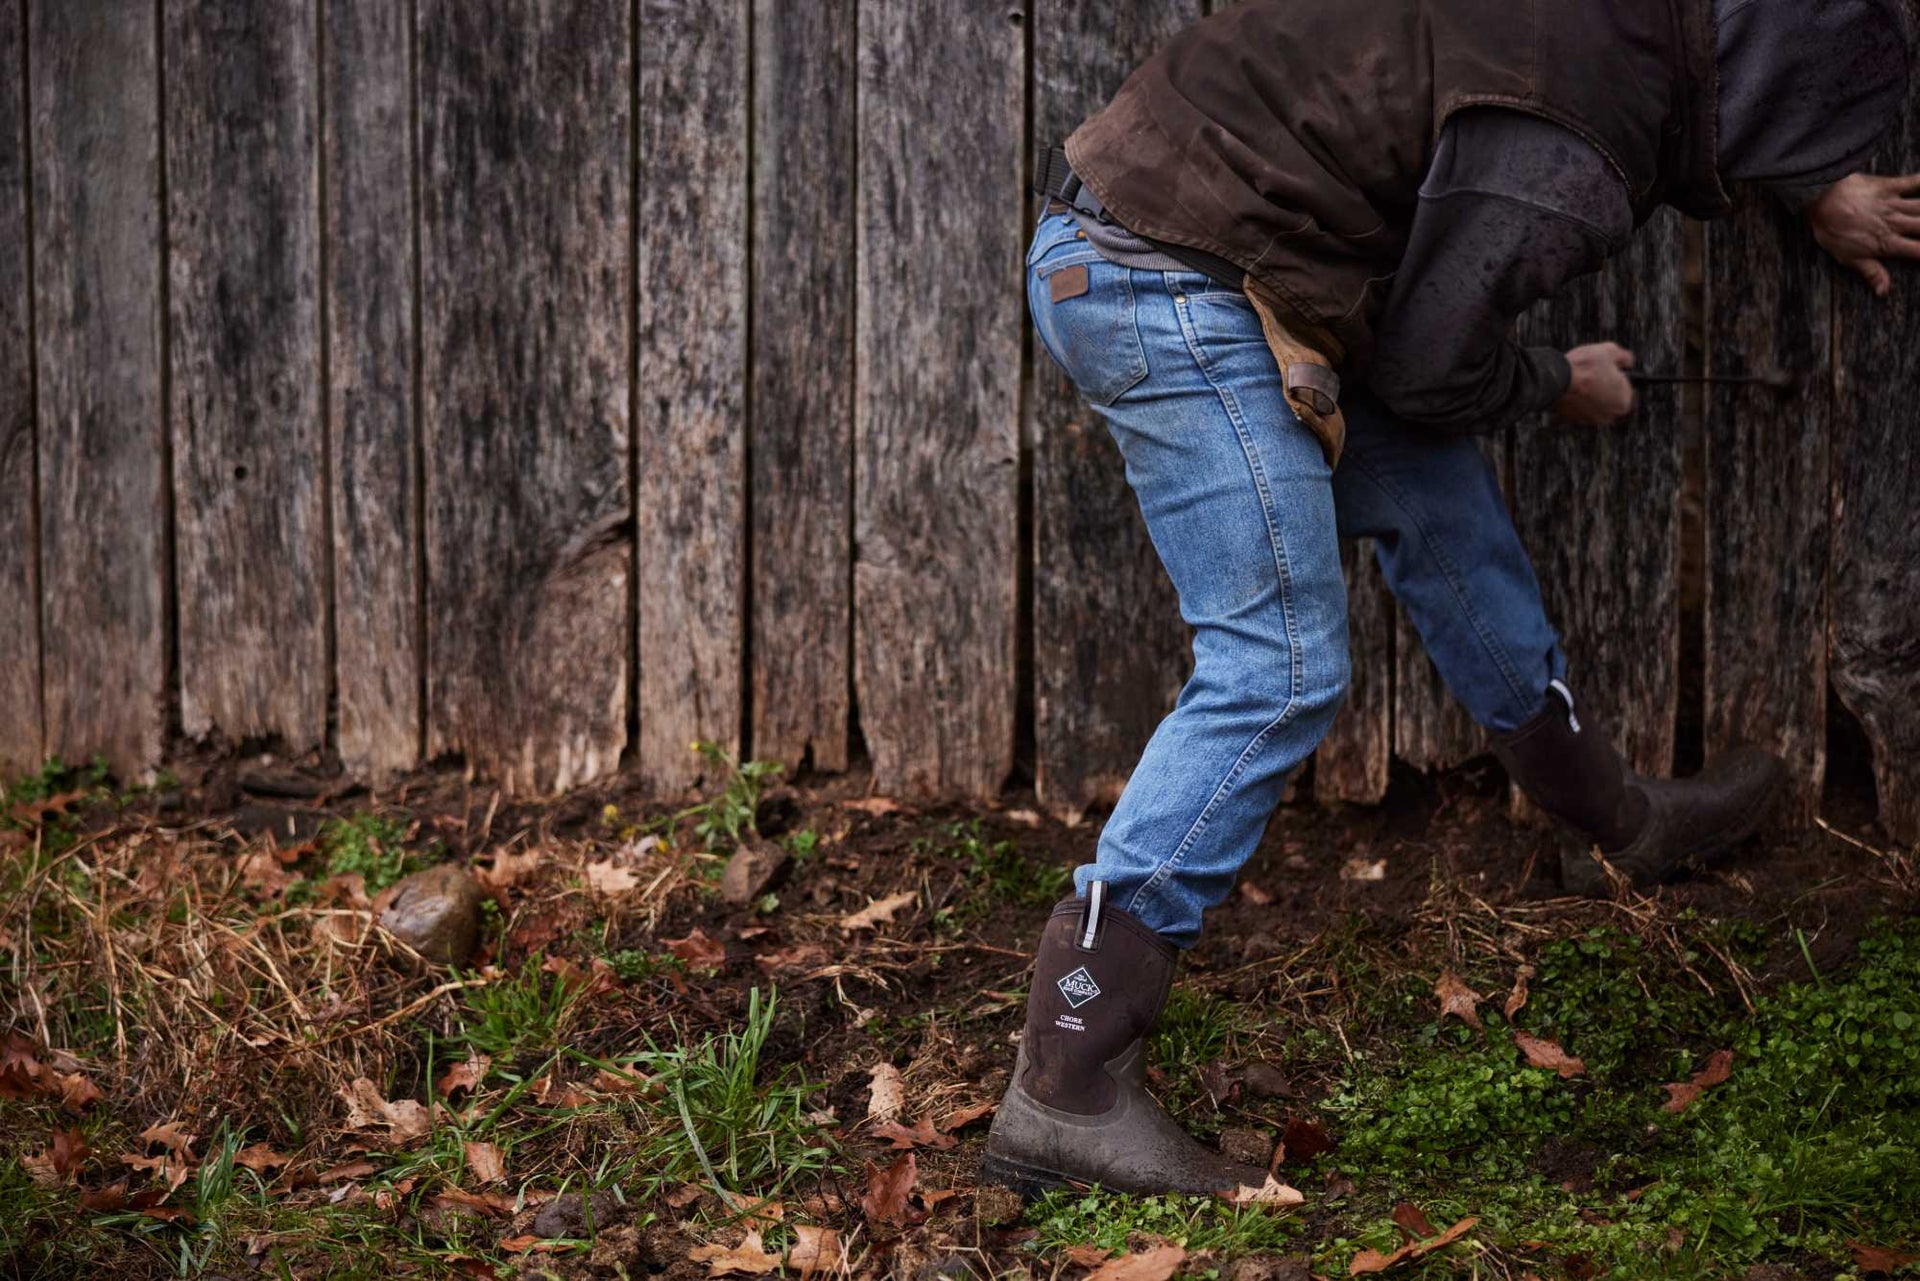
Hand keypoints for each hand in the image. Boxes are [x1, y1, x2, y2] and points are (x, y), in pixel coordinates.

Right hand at [1556, 342, 1635, 426]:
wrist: (1557, 378)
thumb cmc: (1585, 367)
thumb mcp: (1610, 351)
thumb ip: (1625, 358)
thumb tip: (1628, 361)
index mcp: (1623, 401)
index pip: (1625, 390)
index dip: (1616, 378)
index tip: (1607, 370)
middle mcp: (1608, 415)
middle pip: (1608, 401)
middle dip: (1602, 390)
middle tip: (1593, 375)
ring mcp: (1588, 420)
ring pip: (1592, 407)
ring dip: (1588, 397)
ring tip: (1579, 381)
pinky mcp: (1570, 420)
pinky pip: (1576, 411)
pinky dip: (1574, 402)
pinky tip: (1570, 389)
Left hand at [1807, 172, 1919, 296]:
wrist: (1821, 202)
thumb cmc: (1832, 231)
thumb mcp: (1848, 258)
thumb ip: (1871, 272)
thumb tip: (1883, 291)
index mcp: (1887, 243)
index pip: (1919, 251)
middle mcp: (1896, 224)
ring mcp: (1894, 205)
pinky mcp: (1889, 186)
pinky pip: (1913, 181)